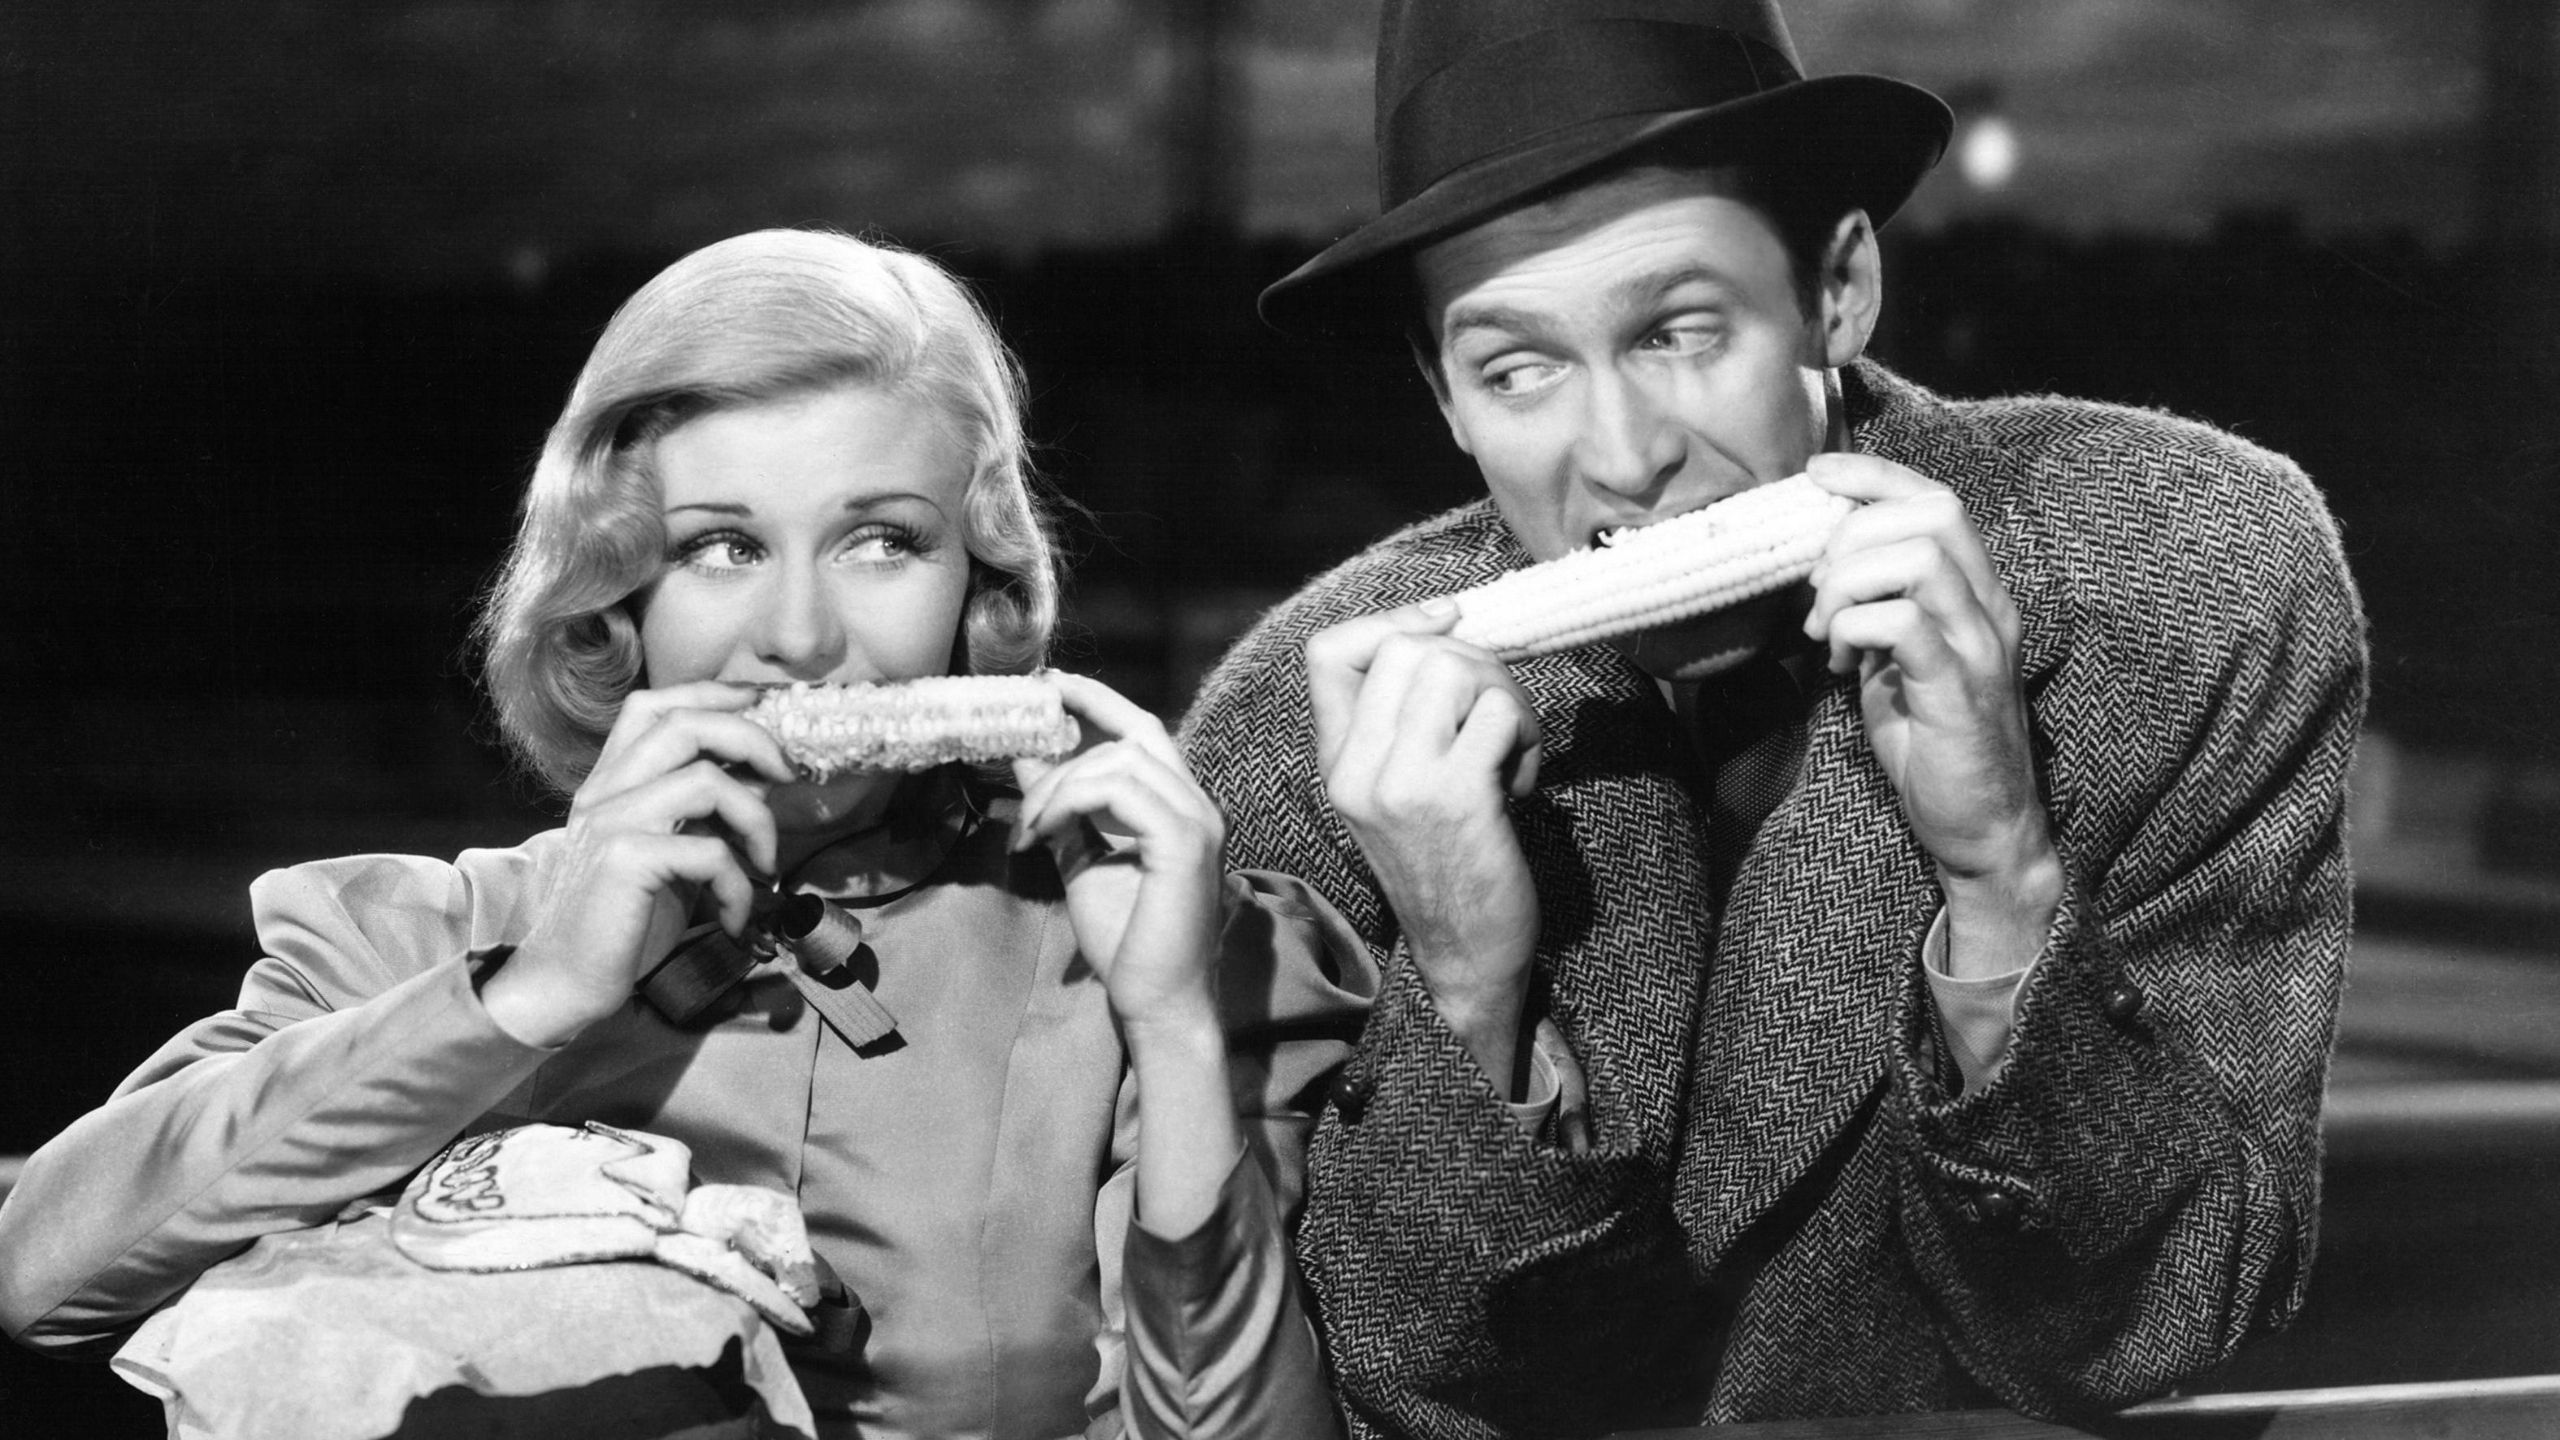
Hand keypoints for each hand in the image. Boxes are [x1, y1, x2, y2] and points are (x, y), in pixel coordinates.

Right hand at [481, 682, 796, 1046]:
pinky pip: (709, 851)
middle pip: (685, 724)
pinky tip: (737, 917)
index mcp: (609, 781)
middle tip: (789, 775)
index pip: (654, 705)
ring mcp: (609, 822)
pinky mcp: (622, 861)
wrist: (565, 983)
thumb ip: (702, 811)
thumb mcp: (671, 851)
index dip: (714, 694)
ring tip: (766, 865)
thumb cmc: (625, 919)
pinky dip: (739, 885)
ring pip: (706, 781)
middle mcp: (603, 791)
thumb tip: (765, 778)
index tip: (766, 706)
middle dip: (752, 739)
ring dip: (758, 821)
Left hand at [1012, 673, 1239, 1239]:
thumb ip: (1061, 807)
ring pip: (1120, 760)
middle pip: (1136, 730)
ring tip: (1029, 823)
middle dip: (1074, 722)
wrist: (1155, 1002)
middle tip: (1019, 727)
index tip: (1047, 685)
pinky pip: (1120, 791)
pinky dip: (1072, 801)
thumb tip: (1025, 757)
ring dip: (1060, 783)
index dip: (1097, 699)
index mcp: (1178, 805)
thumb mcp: (1080, 856)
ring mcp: (1197, 820)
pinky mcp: (1186, 843)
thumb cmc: (1125, 939)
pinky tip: (1045, 832)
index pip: (1143, 730)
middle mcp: (1197, 803)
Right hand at [1305, 601, 1541, 1091]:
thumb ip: (1403, 721)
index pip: (1328, 652)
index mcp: (1337, 762)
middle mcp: (1357, 770)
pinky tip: (1518, 782)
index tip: (1449, 623)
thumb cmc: (1447, 864)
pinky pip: (1499, 714)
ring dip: (1503, 695)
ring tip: (1509, 748)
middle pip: (1406, 648)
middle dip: (1473, 659)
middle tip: (1498, 713)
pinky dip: (1526, 735)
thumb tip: (1450, 627)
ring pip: (1453, 668)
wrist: (1464, 957)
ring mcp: (1401, 784)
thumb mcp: (1399, 790)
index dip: (1394, 620)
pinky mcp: (1454, 799)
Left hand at [1803, 454, 2062, 975]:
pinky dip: (1855, 628)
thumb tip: (1823, 568)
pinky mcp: (1959, 692)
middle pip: (1929, 515)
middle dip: (1852, 537)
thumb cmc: (1935, 747)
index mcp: (1977, 596)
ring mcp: (1979, 649)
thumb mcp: (1898, 664)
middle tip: (1818, 592)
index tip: (1817, 476)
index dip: (1875, 475)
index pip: (1936, 500)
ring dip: (1849, 584)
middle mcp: (1989, 610)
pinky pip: (1904, 624)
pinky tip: (1840, 665)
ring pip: (1918, 561)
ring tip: (1826, 632)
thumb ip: (1877, 611)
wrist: (1982, 831)